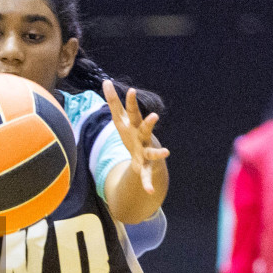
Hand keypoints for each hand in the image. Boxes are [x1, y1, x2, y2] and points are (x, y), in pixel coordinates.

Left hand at [103, 80, 169, 195]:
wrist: (144, 155)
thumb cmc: (131, 133)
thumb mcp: (120, 119)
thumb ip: (113, 101)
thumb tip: (106, 81)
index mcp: (134, 125)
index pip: (131, 112)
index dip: (130, 102)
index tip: (131, 90)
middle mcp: (142, 137)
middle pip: (145, 129)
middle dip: (149, 123)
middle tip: (155, 116)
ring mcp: (145, 151)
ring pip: (152, 151)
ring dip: (158, 152)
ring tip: (167, 152)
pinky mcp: (144, 166)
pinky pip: (145, 175)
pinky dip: (147, 182)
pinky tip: (149, 191)